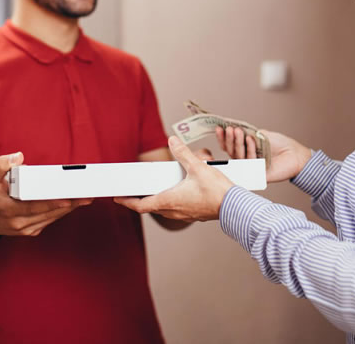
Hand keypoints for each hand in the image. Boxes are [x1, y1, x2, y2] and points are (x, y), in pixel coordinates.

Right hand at [0, 152, 92, 238]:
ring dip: (69, 208)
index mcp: (6, 209)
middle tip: (86, 195)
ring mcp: (25, 229)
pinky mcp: (31, 231)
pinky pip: (50, 220)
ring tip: (85, 197)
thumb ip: (1, 165)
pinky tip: (74, 203)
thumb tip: (18, 157)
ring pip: (52, 218)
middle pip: (48, 213)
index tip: (67, 199)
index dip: (51, 203)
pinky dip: (61, 212)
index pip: (33, 207)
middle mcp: (17, 222)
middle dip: (69, 204)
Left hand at [115, 137, 233, 221]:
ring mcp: (184, 215)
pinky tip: (175, 193)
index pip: (141, 205)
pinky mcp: (194, 214)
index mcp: (169, 200)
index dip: (127, 202)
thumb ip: (183, 153)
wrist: (236, 207)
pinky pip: (175, 210)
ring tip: (152, 191)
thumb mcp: (198, 167)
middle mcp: (174, 211)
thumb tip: (172, 140)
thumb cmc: (217, 191)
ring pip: (163, 210)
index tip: (118, 199)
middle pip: (150, 208)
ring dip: (155, 201)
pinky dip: (169, 203)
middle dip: (140, 200)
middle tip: (132, 192)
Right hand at [216, 127, 311, 182]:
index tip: (220, 128)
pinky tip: (250, 139)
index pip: (230, 146)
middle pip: (231, 152)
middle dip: (229, 139)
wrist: (295, 154)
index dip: (223, 138)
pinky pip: (250, 163)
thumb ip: (246, 134)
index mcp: (245, 151)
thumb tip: (231, 130)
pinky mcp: (257, 175)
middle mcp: (246, 160)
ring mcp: (250, 168)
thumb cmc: (280, 144)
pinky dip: (250, 149)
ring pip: (238, 157)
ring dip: (237, 142)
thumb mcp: (260, 134)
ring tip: (238, 131)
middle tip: (229, 129)